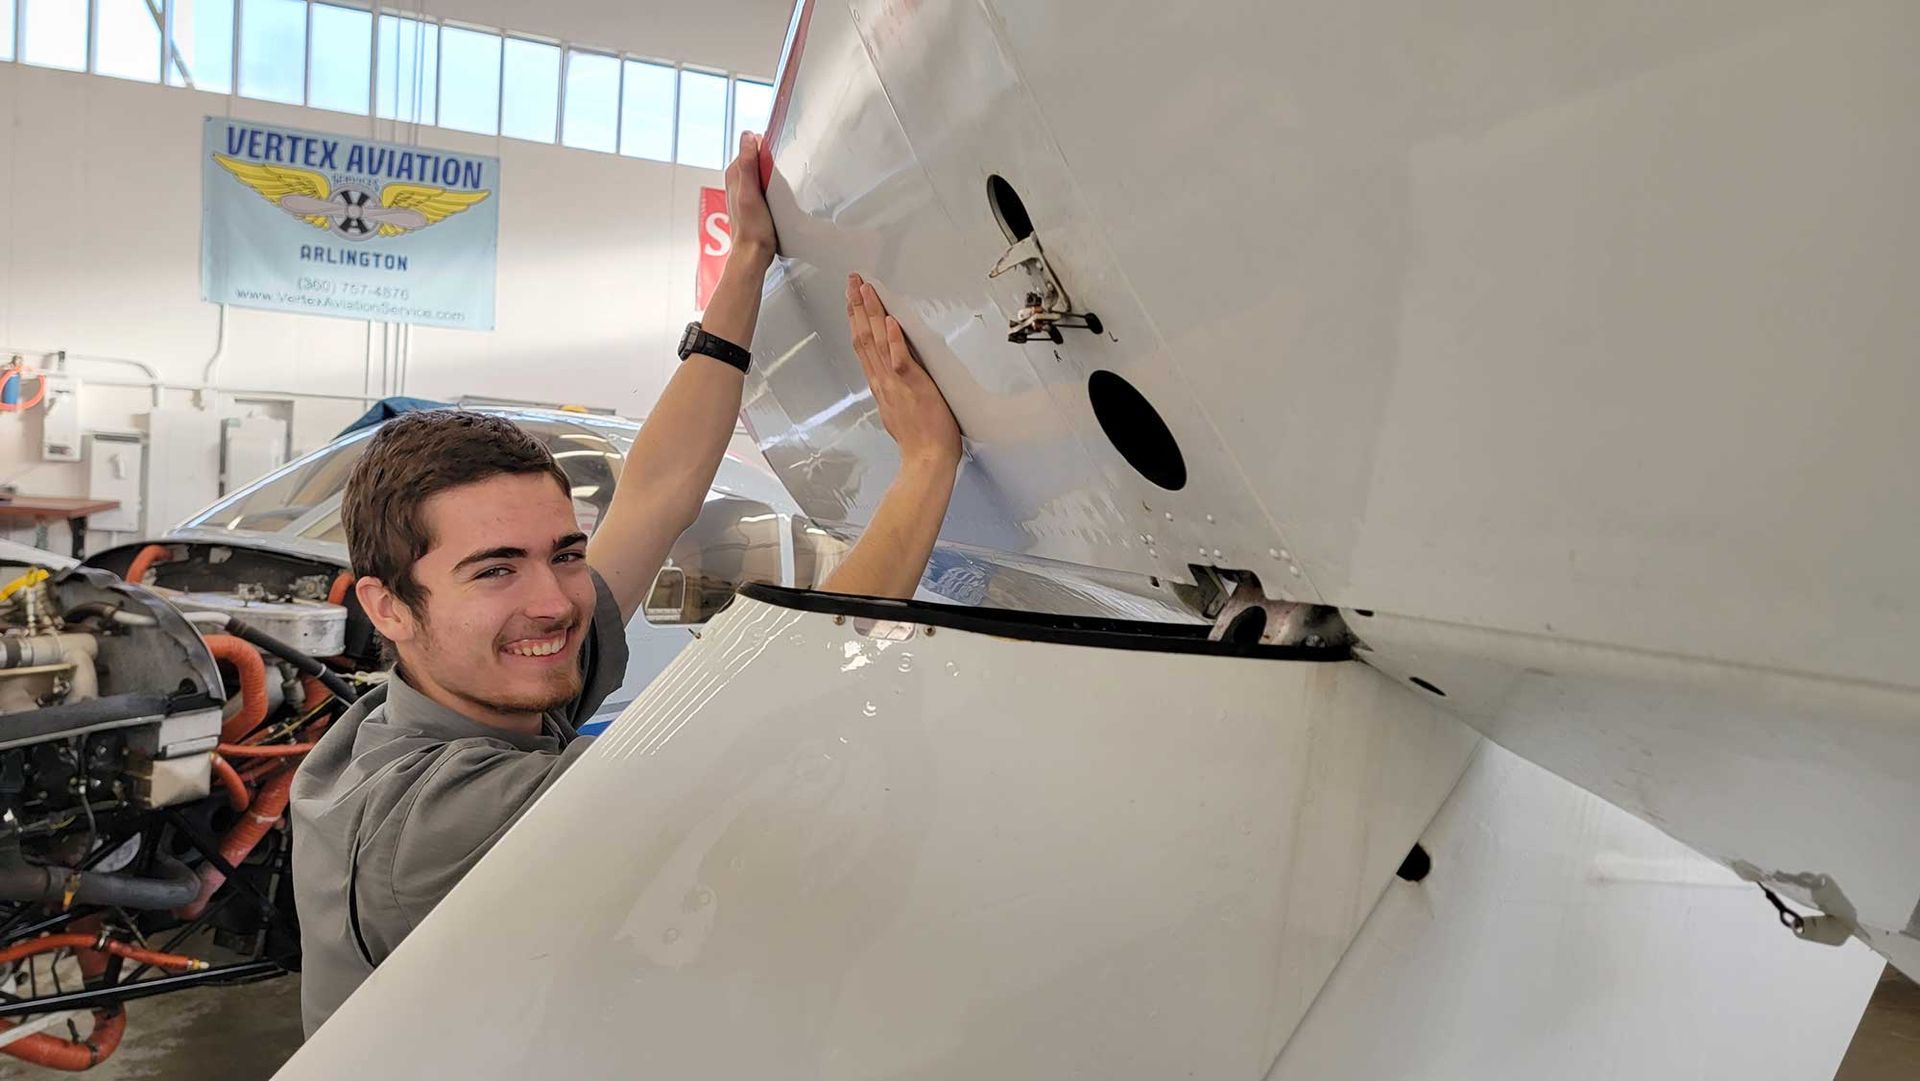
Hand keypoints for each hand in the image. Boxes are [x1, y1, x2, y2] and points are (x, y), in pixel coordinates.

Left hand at [724, 132, 776, 273]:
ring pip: (765, 170)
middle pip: (760, 157)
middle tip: (782, 177)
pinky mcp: (756, 200)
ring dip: (776, 174)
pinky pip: (768, 184)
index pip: (753, 145)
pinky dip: (776, 185)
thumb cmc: (753, 228)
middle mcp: (738, 179)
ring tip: (782, 187)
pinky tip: (781, 196)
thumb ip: (747, 164)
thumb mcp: (751, 192)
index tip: (777, 161)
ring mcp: (746, 190)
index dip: (768, 148)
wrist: (753, 254)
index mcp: (734, 173)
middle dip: (773, 161)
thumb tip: (747, 136)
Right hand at [847, 273, 961, 468]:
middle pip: (865, 337)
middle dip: (858, 306)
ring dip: (872, 313)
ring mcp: (895, 384)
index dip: (857, 319)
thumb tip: (894, 376)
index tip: (853, 298)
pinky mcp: (912, 388)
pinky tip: (892, 321)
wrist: (926, 461)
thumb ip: (895, 390)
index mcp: (881, 384)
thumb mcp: (899, 410)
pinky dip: (895, 340)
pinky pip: (901, 360)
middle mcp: (883, 381)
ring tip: (867, 289)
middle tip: (853, 281)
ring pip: (878, 342)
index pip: (864, 345)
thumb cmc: (920, 440)